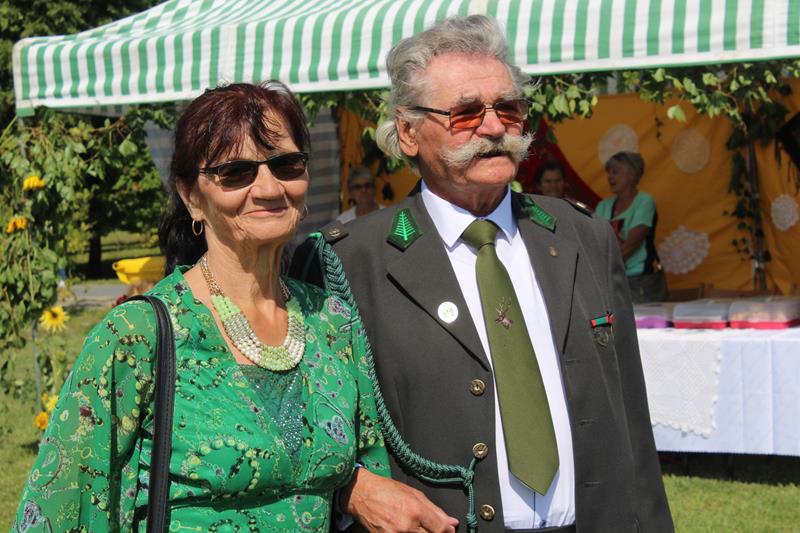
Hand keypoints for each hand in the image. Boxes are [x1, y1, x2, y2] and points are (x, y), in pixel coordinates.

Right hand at [341, 467, 458, 531]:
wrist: (361, 494)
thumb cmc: (387, 490)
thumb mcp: (414, 494)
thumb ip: (435, 510)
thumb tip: (452, 522)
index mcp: (415, 509)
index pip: (441, 529)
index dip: (447, 530)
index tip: (448, 530)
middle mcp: (406, 525)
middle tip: (430, 528)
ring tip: (416, 527)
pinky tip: (407, 530)